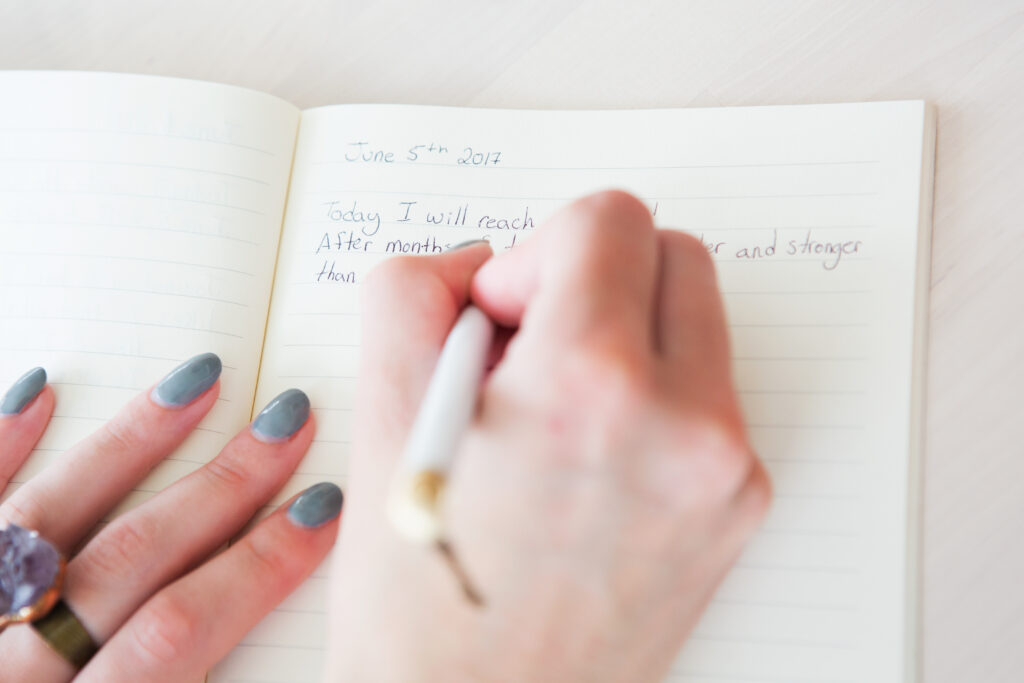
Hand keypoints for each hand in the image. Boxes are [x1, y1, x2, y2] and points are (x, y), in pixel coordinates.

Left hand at [0, 356, 340, 681]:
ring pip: (45, 521)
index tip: (320, 512)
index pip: (179, 634)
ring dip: (126, 448)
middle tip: (286, 424)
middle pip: (128, 563)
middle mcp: (9, 673)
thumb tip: (258, 665)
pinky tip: (40, 389)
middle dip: (219, 489)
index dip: (259, 568)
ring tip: (195, 382)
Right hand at [327, 191, 770, 681]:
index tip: (500, 315)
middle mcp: (685, 426)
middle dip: (593, 279)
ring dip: (625, 339)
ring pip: (695, 326)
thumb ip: (416, 294)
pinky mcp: (740, 512)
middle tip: (527, 350)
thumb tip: (477, 263)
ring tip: (552, 416)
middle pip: (673, 256)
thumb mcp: (380, 421)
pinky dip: (651, 402)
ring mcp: (727, 474)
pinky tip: (587, 465)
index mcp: (593, 387)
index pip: (610, 218)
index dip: (535, 252)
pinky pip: (707, 401)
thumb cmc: (419, 607)